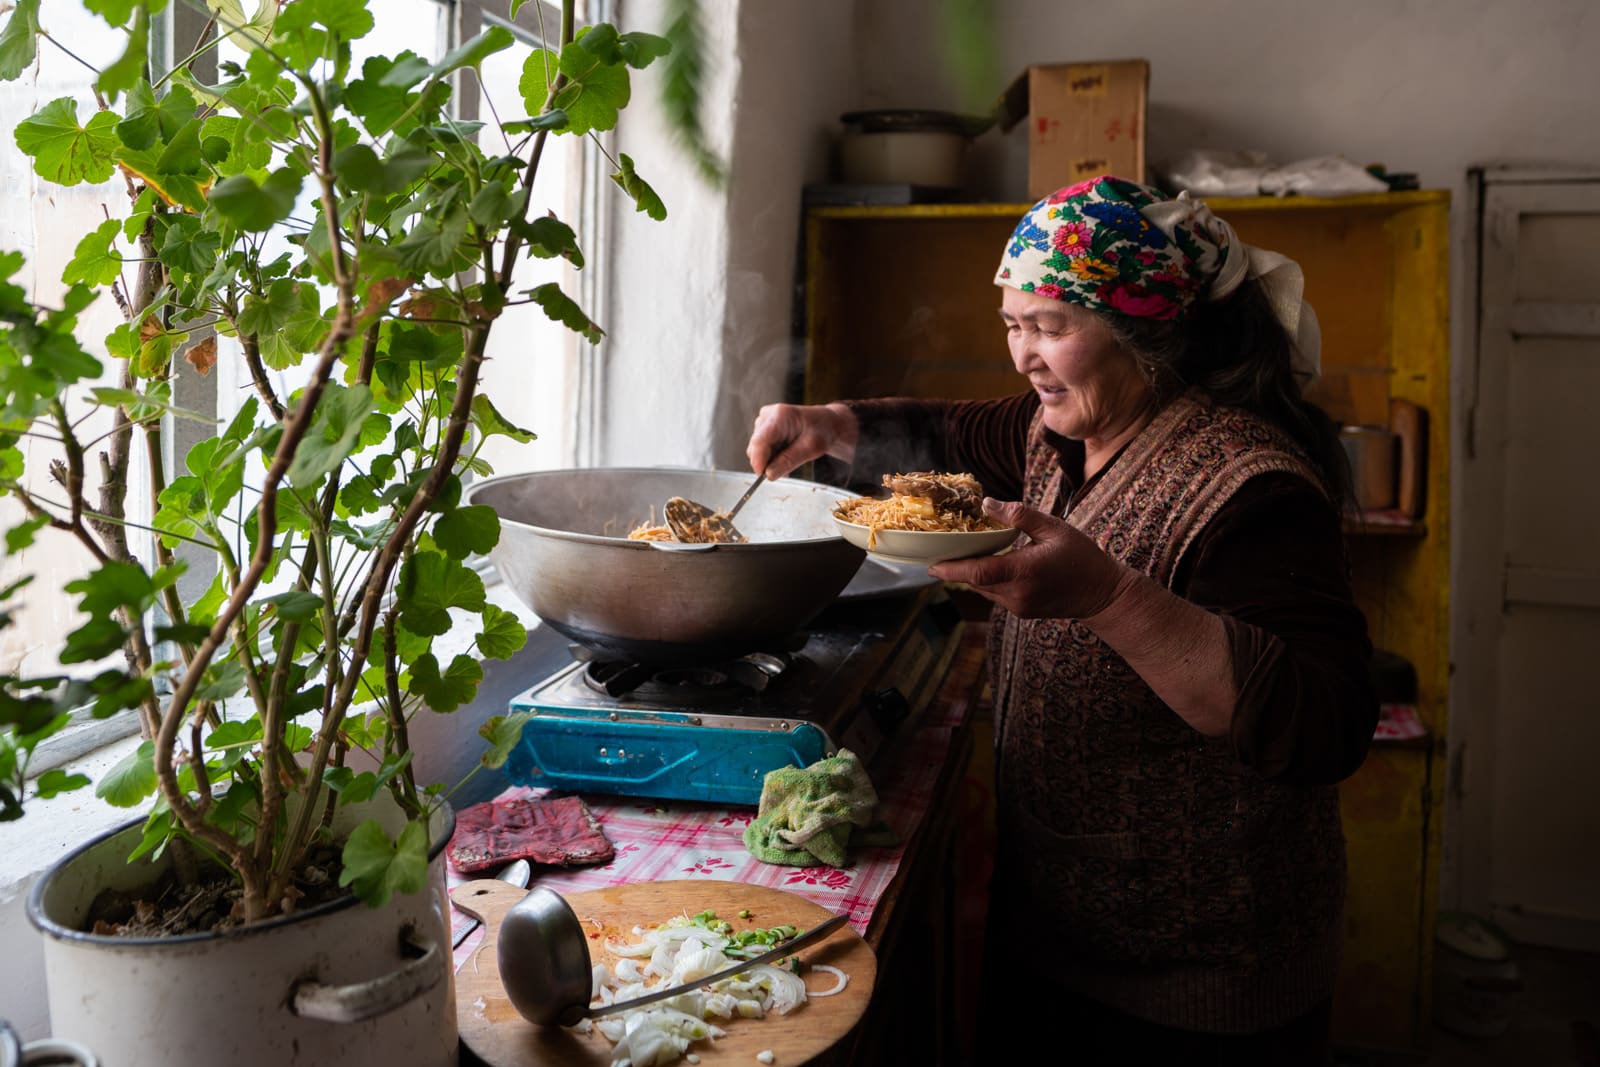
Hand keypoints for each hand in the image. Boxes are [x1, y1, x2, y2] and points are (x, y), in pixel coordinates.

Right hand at [747, 402, 857, 478]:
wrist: (826, 423)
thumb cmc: (822, 431)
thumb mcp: (811, 449)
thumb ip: (789, 461)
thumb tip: (768, 474)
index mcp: (780, 415)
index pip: (760, 440)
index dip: (758, 460)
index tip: (762, 476)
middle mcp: (767, 415)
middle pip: (756, 446)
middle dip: (767, 462)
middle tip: (785, 471)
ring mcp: (763, 421)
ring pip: (757, 450)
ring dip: (770, 460)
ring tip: (791, 460)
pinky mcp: (763, 429)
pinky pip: (761, 449)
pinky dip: (772, 457)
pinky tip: (785, 456)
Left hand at [927, 498, 1136, 618]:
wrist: (1103, 594)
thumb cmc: (1082, 558)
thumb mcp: (1053, 528)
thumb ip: (1019, 516)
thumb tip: (988, 504)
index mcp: (1023, 572)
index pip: (977, 573)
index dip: (950, 569)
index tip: (930, 565)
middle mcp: (1017, 594)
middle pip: (975, 581)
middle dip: (957, 567)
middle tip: (941, 550)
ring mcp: (1018, 606)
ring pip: (984, 589)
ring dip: (973, 573)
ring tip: (964, 553)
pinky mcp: (1021, 612)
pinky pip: (995, 595)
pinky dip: (989, 580)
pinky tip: (992, 564)